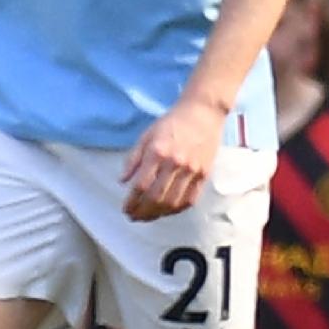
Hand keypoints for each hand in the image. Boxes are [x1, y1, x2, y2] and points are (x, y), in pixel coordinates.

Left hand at [121, 96, 224, 220]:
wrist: (204, 112)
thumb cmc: (172, 122)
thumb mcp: (147, 135)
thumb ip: (133, 159)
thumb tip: (123, 181)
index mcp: (158, 152)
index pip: (141, 185)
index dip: (131, 202)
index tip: (125, 209)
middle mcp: (175, 163)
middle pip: (156, 197)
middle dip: (142, 212)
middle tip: (134, 216)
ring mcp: (192, 169)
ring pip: (173, 202)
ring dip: (157, 214)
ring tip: (148, 217)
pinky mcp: (204, 173)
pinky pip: (190, 199)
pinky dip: (177, 209)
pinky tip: (168, 210)